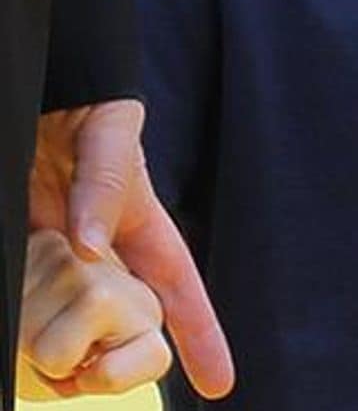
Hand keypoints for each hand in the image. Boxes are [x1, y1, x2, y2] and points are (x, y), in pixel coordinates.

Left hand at [29, 101, 234, 398]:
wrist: (38, 93)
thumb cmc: (89, 107)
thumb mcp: (109, 135)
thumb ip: (106, 185)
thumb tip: (93, 244)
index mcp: (137, 226)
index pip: (178, 287)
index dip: (200, 334)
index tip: (219, 383)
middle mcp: (100, 250)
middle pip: (121, 317)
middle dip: (117, 354)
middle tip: (92, 380)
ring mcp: (58, 253)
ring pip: (64, 314)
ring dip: (57, 337)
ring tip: (49, 367)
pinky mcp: (24, 251)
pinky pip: (24, 292)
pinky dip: (22, 313)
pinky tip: (14, 335)